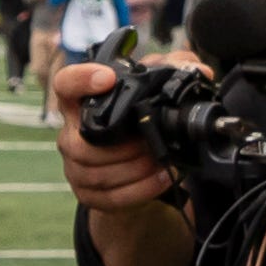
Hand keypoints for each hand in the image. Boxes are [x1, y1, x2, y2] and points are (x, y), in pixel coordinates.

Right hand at [48, 59, 175, 214]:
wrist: (137, 167)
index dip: (80, 79)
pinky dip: (141, 189)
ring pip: (97, 172)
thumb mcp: (157, 90)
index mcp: (81, 102)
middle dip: (123, 145)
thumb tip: (199, 70)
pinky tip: (161, 178)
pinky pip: (111, 196)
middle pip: (80, 143)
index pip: (65, 84)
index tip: (108, 79)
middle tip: (150, 140)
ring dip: (135, 168)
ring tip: (160, 160)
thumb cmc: (139, 123)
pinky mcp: (88, 194)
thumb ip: (177, 70)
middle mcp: (71, 134)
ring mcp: (76, 167)